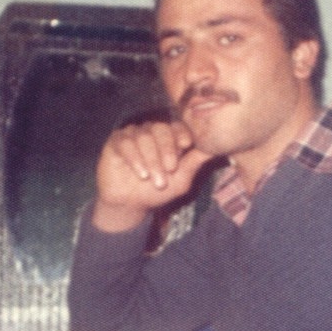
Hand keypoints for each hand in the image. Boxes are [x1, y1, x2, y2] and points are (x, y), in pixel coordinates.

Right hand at [92, 120, 213, 231]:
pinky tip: (140, 173)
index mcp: (169, 137)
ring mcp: (133, 135)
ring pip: (143, 136)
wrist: (131, 204)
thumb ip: (194, 163)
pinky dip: (134, 158)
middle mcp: (151, 132)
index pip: (177, 126)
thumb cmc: (158, 191)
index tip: (186, 144)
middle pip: (161, 129)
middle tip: (170, 169)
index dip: (181, 133)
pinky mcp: (116, 141)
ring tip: (152, 179)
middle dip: (167, 149)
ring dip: (151, 159)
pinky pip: (126, 142)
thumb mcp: (181, 180)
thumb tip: (215, 149)